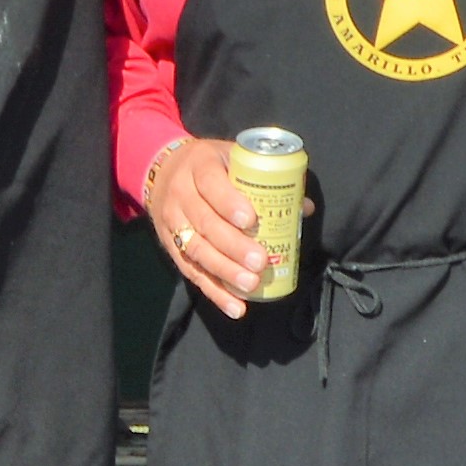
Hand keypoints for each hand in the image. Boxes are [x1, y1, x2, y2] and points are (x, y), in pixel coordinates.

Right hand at [144, 138, 272, 313]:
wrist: (161, 172)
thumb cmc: (209, 165)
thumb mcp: (231, 158)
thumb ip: (265, 179)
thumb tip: (304, 207)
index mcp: (198, 166)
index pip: (210, 184)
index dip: (229, 203)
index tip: (251, 220)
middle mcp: (180, 195)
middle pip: (204, 223)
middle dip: (233, 246)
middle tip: (259, 261)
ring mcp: (173, 223)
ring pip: (196, 250)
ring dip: (225, 271)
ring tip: (250, 284)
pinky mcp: (171, 247)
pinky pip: (192, 272)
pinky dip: (214, 292)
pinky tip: (235, 307)